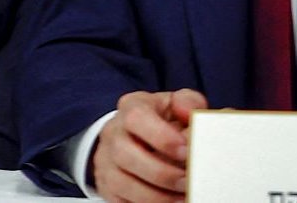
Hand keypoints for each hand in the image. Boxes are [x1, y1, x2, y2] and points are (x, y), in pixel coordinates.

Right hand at [92, 89, 207, 202]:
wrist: (135, 138)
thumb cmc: (161, 123)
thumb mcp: (174, 107)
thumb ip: (188, 103)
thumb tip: (190, 112)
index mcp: (131, 108)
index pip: (136, 117)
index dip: (161, 136)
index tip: (186, 151)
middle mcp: (113, 133)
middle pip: (125, 152)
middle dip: (161, 172)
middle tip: (188, 181)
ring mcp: (107, 161)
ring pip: (121, 182)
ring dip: (157, 196)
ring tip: (184, 198)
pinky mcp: (108, 187)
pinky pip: (120, 201)